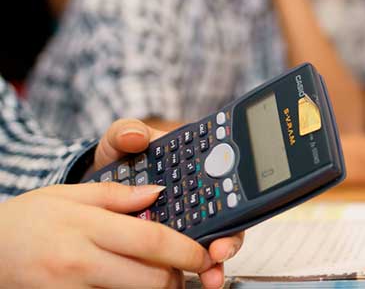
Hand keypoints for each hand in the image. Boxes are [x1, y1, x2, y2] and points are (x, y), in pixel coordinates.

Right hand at [0, 183, 215, 287]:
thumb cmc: (29, 219)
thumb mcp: (70, 195)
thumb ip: (117, 195)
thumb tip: (158, 193)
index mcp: (87, 227)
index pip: (150, 239)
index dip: (185, 250)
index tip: (202, 254)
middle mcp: (80, 262)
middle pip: (150, 279)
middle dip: (175, 277)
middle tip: (182, 269)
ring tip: (156, 276)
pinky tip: (128, 284)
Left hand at [91, 118, 244, 286]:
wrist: (88, 195)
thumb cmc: (115, 165)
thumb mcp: (118, 143)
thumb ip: (127, 133)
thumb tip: (135, 135)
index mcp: (193, 170)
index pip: (224, 180)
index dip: (233, 194)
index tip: (229, 204)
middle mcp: (196, 200)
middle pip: (225, 221)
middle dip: (228, 239)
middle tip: (219, 250)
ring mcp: (183, 227)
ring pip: (209, 246)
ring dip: (214, 263)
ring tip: (210, 276)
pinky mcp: (165, 251)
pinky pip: (180, 263)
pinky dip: (185, 273)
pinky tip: (183, 282)